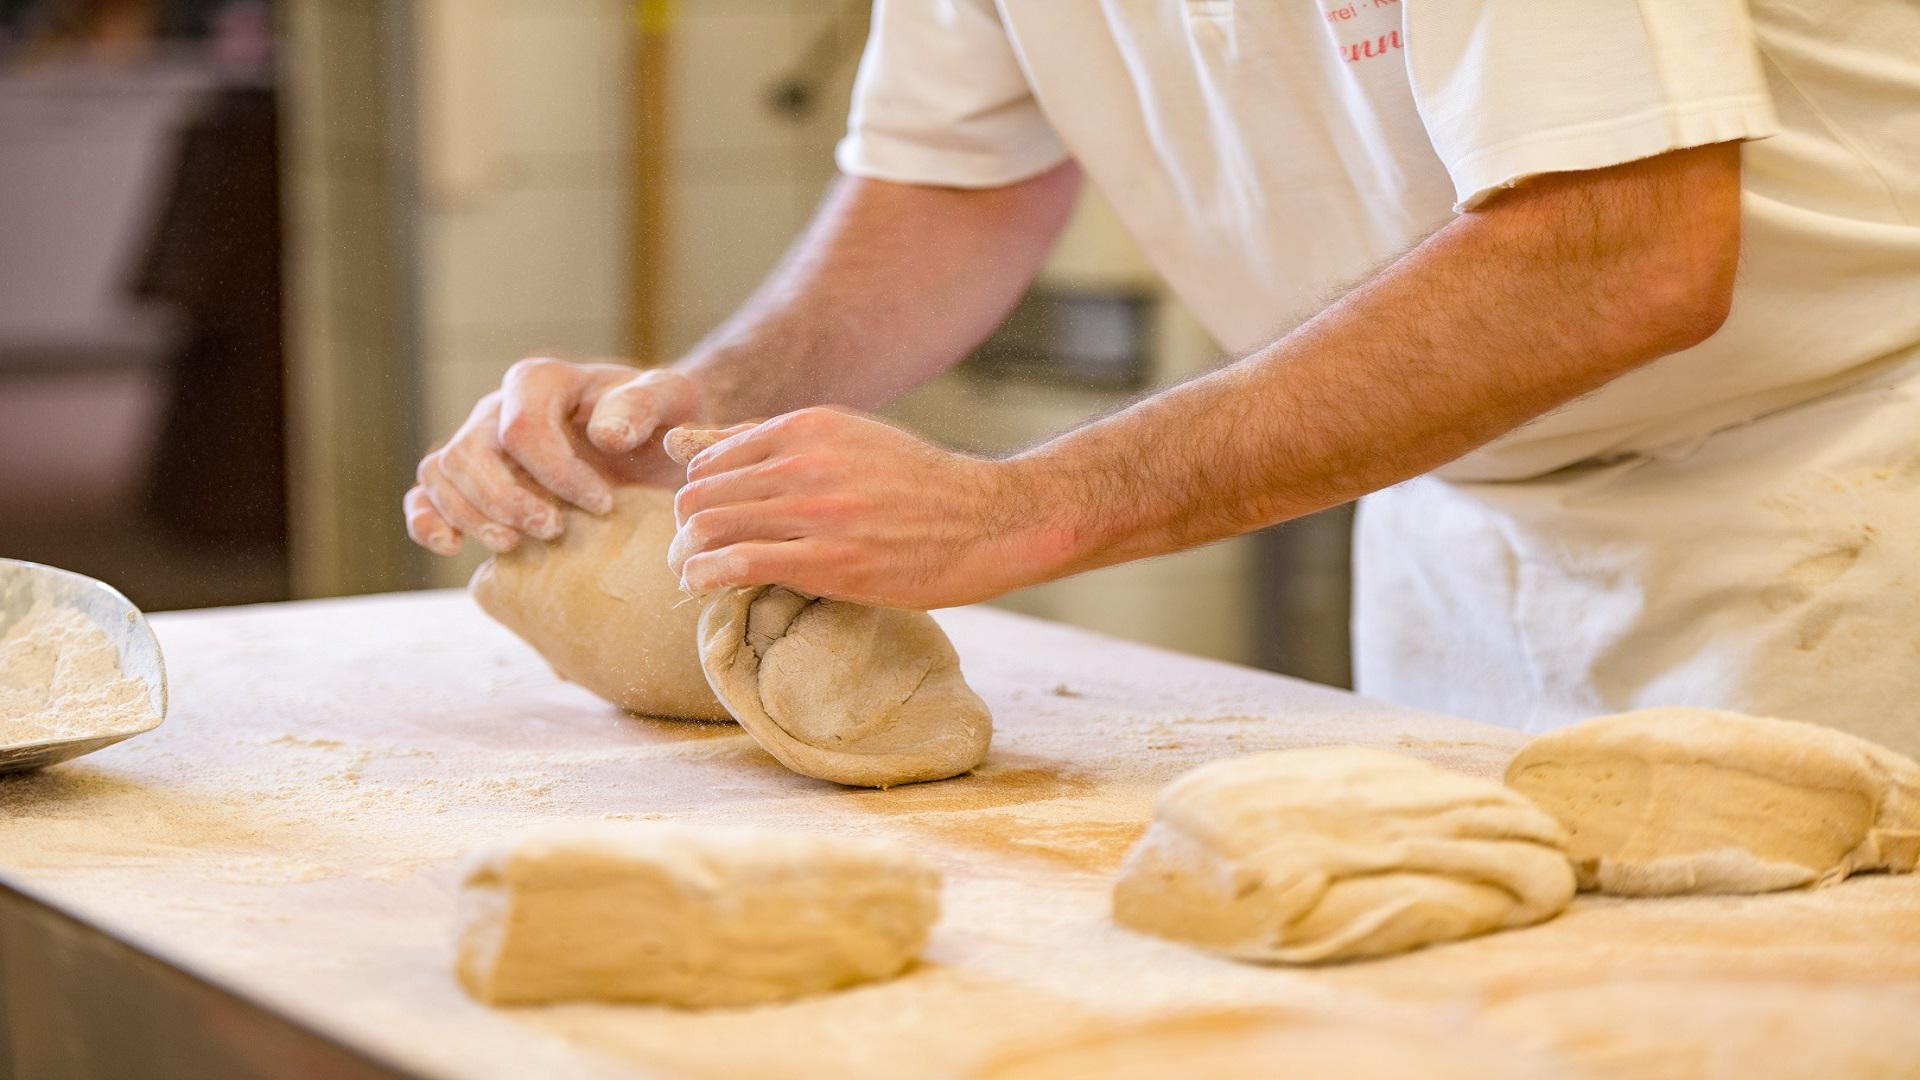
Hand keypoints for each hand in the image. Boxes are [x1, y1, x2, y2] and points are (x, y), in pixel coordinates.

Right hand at [404, 360, 699, 555]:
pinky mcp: (467, 480)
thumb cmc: (658, 419)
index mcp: (540, 381)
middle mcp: (497, 408)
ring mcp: (476, 443)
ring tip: (516, 544)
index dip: (556, 472)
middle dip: (508, 499)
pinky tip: (453, 546)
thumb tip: (604, 435)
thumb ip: (644, 405)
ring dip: (473, 515)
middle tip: (555, 530)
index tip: (602, 503)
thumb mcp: (671, 399)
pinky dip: (427, 520)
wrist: (649, 442)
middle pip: (471, 452)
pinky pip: (424, 494)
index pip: (522, 428)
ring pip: (442, 474)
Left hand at [665, 407, 1067, 608]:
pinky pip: (738, 564)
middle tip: (688, 552)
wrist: (985, 519)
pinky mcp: (829, 560)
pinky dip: (705, 576)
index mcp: (807, 426)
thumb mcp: (846, 439)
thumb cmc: (916, 483)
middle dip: (684, 527)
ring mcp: (816, 511)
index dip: (699, 493)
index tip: (705, 520)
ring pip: (708, 528)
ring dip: (687, 555)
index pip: (712, 459)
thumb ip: (768, 441)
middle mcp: (804, 462)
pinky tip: (703, 585)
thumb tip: (684, 444)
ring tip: (692, 573)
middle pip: (700, 494)